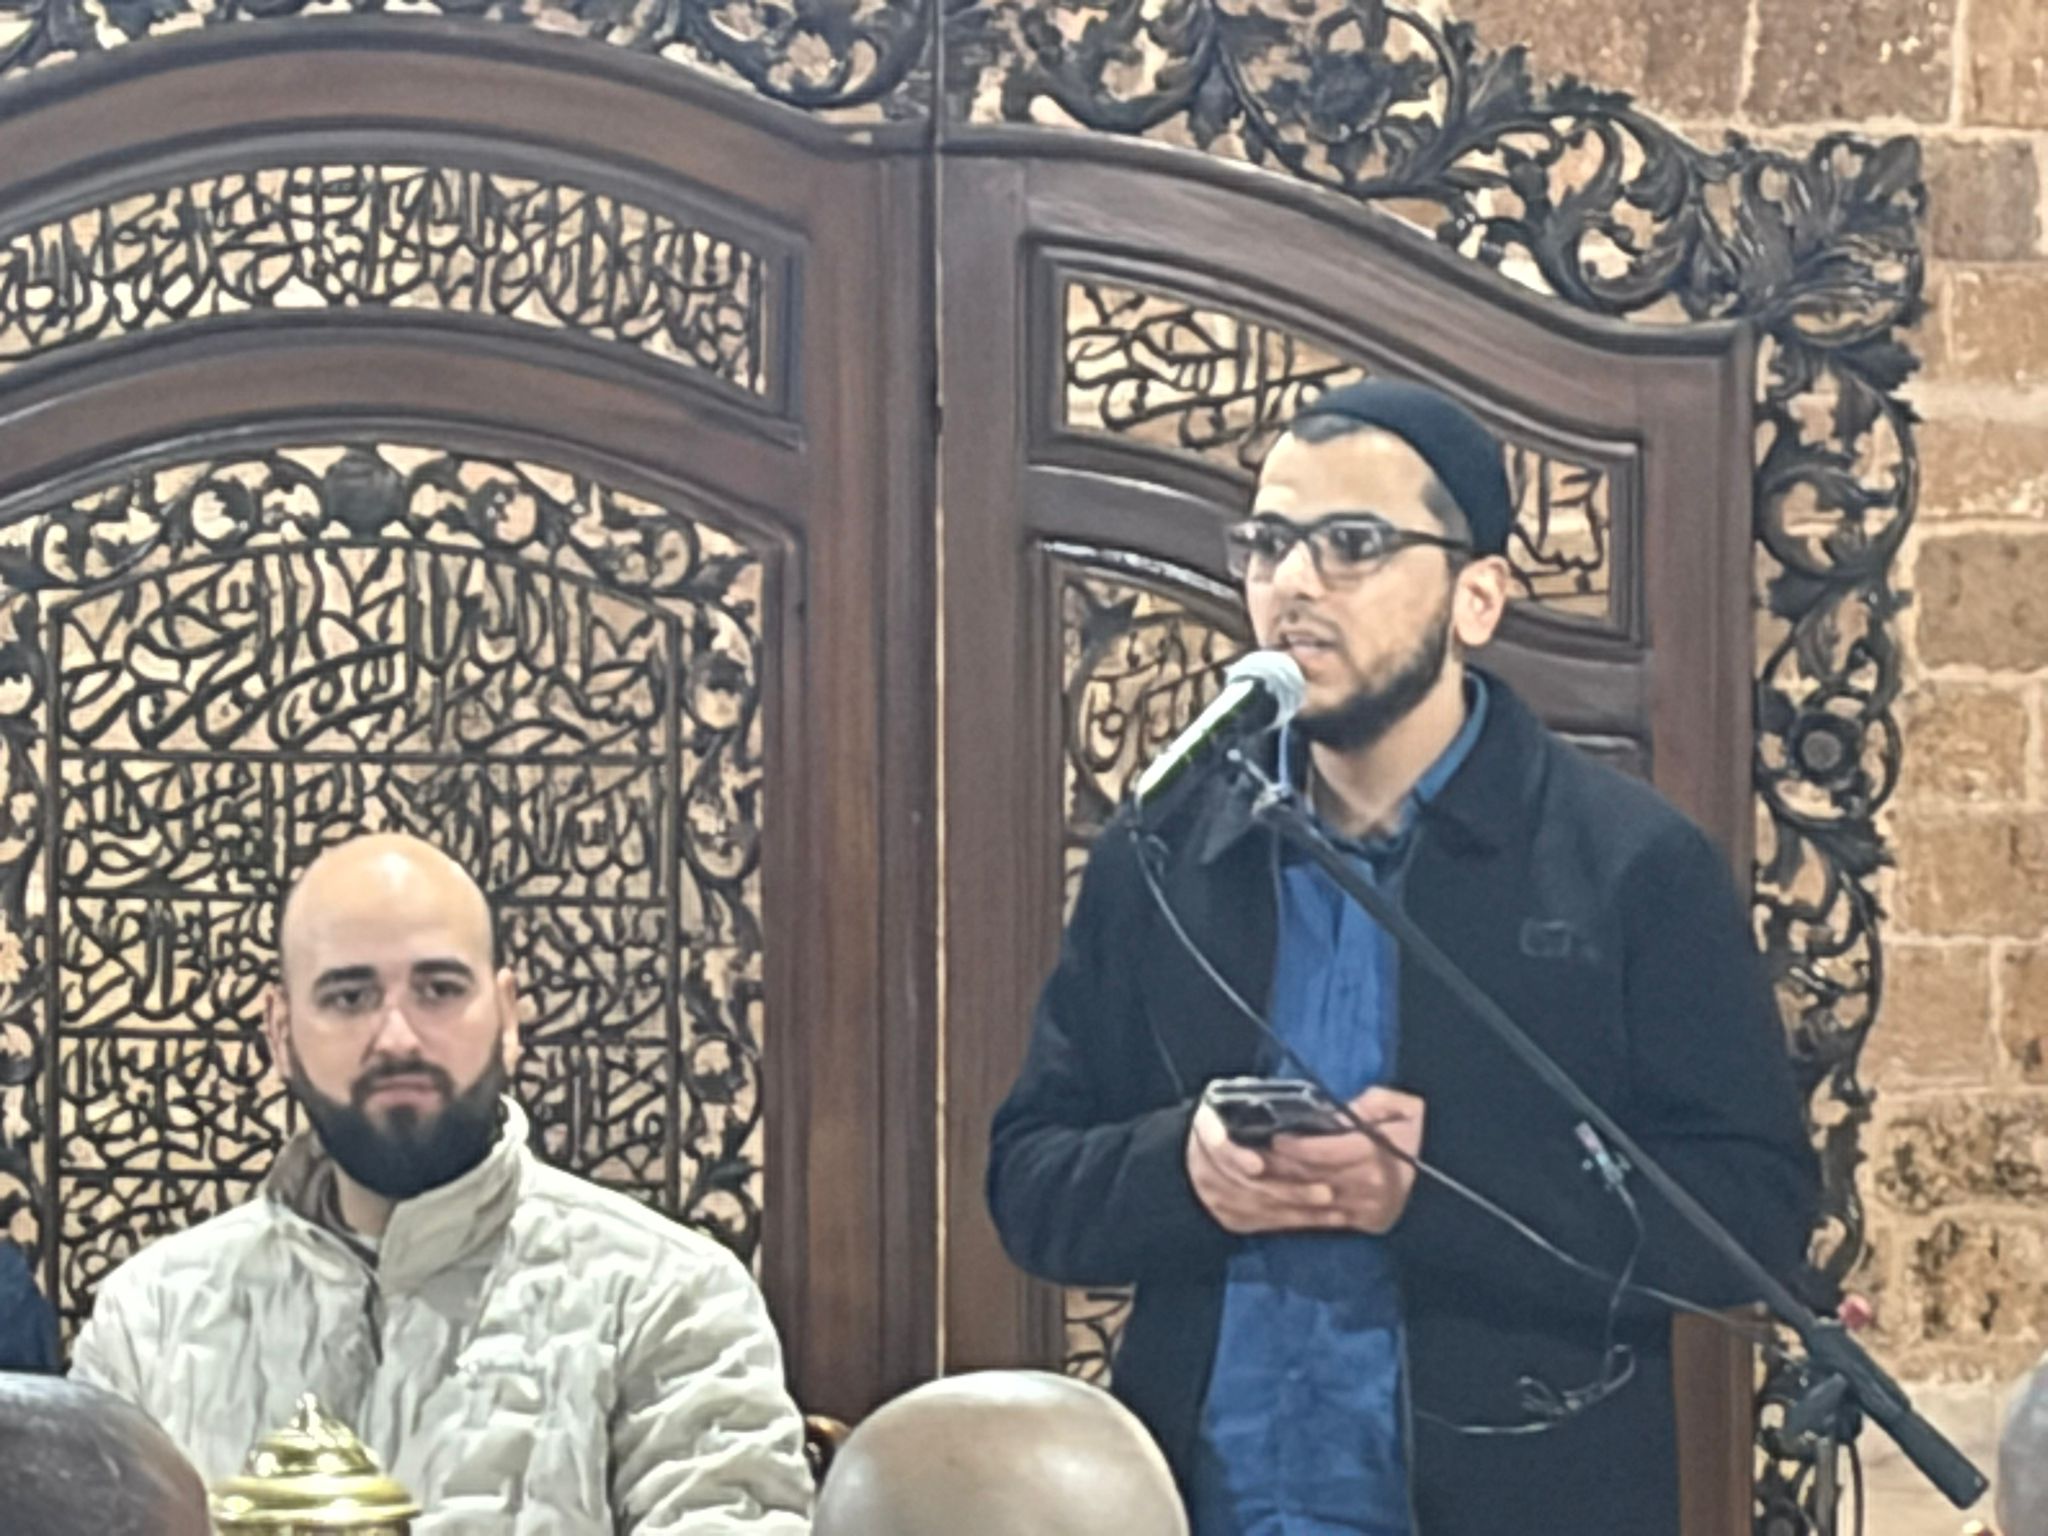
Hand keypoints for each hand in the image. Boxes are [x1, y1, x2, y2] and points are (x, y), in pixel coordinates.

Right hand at [1185, 1101, 1355, 1234]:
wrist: (1199, 1154)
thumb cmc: (1233, 1118)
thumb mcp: (1238, 1100)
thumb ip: (1263, 1107)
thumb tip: (1318, 1113)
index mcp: (1205, 1128)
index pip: (1217, 1146)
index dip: (1236, 1157)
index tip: (1257, 1167)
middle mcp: (1204, 1169)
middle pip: (1248, 1185)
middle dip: (1289, 1191)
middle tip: (1325, 1193)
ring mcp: (1216, 1198)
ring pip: (1261, 1208)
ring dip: (1300, 1211)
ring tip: (1336, 1211)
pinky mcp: (1230, 1218)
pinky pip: (1265, 1223)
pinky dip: (1297, 1221)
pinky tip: (1326, 1219)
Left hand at [1262, 1087, 1425, 1234]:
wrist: (1450, 1174)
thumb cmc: (1421, 1133)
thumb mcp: (1404, 1106)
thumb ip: (1374, 1102)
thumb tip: (1341, 1112)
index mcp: (1376, 1156)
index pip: (1324, 1152)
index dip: (1296, 1147)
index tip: (1277, 1138)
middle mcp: (1368, 1187)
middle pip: (1311, 1178)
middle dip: (1279, 1168)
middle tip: (1251, 1156)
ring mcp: (1364, 1210)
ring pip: (1311, 1201)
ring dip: (1280, 1191)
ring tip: (1256, 1178)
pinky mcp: (1363, 1223)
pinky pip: (1321, 1219)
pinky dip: (1295, 1211)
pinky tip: (1275, 1200)